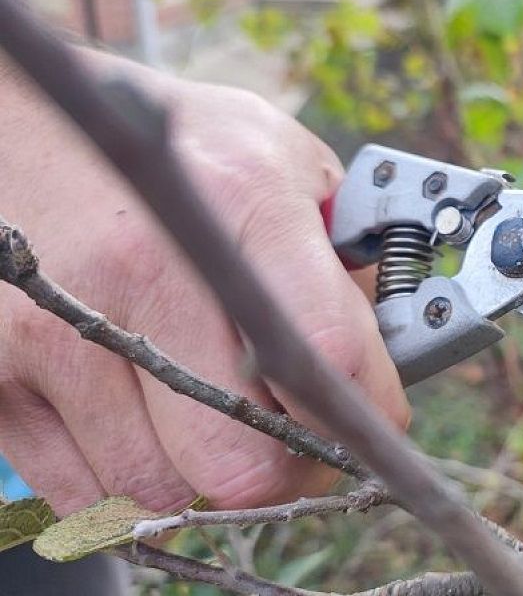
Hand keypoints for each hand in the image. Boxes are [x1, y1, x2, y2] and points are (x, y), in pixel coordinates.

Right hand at [0, 49, 408, 514]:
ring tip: (210, 413)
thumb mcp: (285, 159)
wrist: (30, 122)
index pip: (324, 352)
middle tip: (291, 437)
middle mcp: (144, 267)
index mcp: (240, 202)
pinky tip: (143, 418)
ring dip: (202, 473)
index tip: (367, 420)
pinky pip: (86, 493)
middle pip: (241, 462)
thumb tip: (391, 352)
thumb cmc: (178, 148)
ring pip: (164, 490)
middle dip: (285, 467)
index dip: (360, 412)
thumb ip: (348, 251)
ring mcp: (59, 326)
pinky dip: (128, 479)